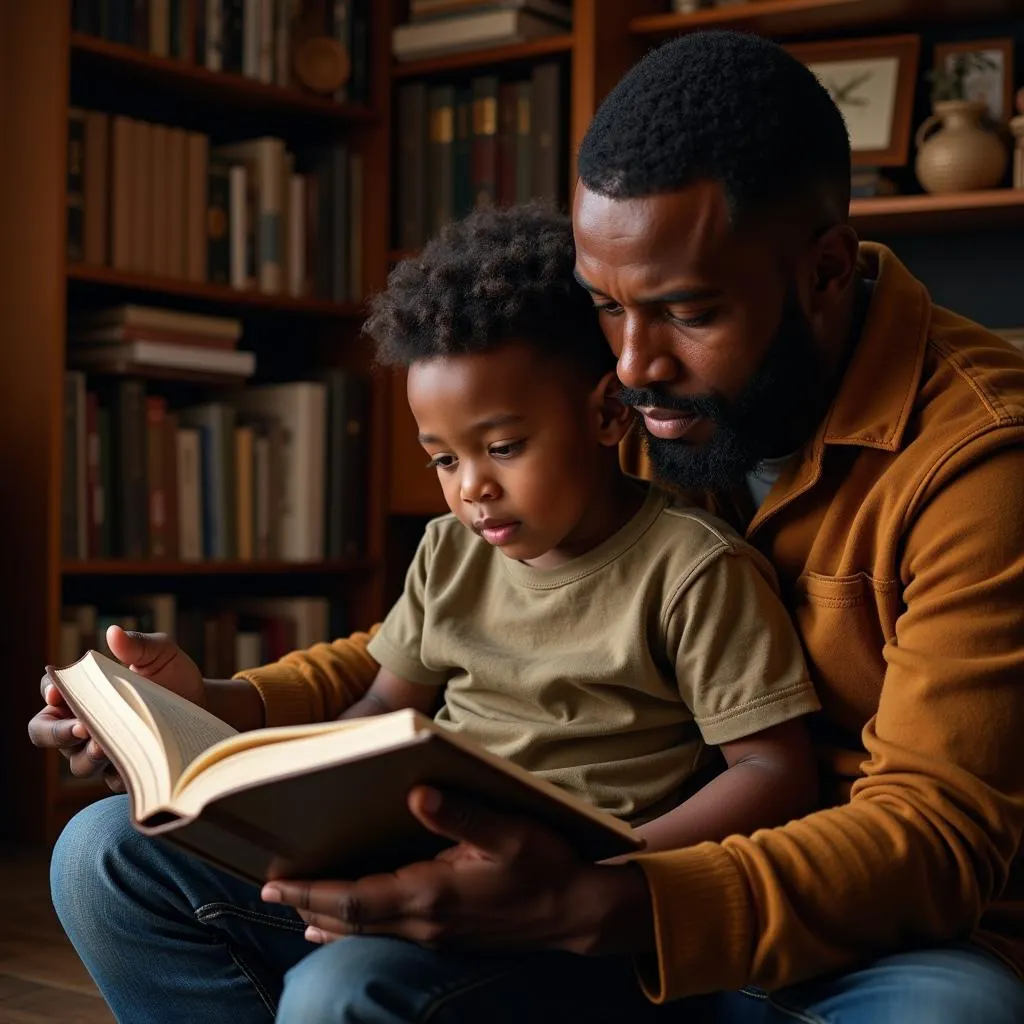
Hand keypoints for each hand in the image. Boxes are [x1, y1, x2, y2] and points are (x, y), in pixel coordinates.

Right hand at [27, 626, 204, 790]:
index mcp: (84, 691)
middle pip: (45, 733)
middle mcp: (82, 722)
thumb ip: (138, 644)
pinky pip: (112, 780)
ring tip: (105, 746)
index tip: (58, 692)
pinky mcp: (124, 771)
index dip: (48, 692)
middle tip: (81, 728)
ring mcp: (100, 750)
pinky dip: (119, 774)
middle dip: (57, 733)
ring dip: (88, 756)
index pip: (50, 690)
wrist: (204, 703)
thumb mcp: (160, 653)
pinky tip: (133, 764)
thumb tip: (114, 632)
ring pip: (78, 762)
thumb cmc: (174, 674)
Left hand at [261, 786, 654, 955]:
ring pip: (365, 931)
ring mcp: (435, 935)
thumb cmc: (547, 865)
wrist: (578, 913)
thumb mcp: (512, 831)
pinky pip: (385, 935)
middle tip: (268, 891)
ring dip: (326, 918)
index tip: (274, 884)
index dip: (311, 892)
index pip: (355, 899)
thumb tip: (417, 793)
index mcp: (433, 894)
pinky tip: (338, 930)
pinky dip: (354, 928)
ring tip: (295, 906)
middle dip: (307, 904)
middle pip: (350, 920)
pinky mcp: (446, 936)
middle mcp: (426, 921)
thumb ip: (463, 814)